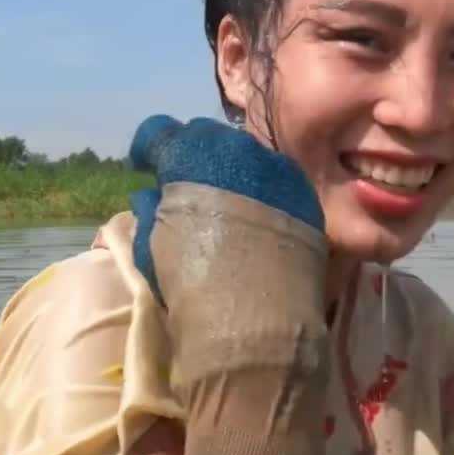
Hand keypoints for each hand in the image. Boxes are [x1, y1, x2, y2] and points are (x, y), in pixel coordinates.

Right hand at [126, 114, 323, 301]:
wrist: (257, 323)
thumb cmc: (192, 283)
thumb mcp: (152, 245)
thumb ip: (151, 209)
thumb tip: (154, 197)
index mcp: (191, 154)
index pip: (159, 132)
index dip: (149, 148)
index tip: (147, 168)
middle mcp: (239, 148)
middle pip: (208, 138)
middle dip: (194, 157)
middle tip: (188, 189)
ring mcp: (279, 170)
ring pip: (247, 157)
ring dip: (233, 173)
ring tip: (227, 208)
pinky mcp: (306, 197)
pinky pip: (279, 182)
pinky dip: (266, 194)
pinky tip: (260, 224)